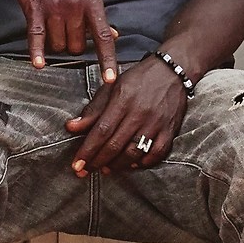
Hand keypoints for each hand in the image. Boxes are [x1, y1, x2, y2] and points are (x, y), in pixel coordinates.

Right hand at [0, 0, 116, 76]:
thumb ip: (97, 12)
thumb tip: (113, 35)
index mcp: (92, 0)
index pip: (103, 36)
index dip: (107, 60)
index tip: (111, 79)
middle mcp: (76, 6)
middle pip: (77, 46)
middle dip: (71, 44)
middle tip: (65, 29)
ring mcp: (55, 8)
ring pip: (58, 45)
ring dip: (54, 44)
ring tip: (50, 26)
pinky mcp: (35, 8)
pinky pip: (38, 37)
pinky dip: (37, 52)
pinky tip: (38, 64)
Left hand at [66, 56, 186, 175]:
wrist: (172, 71)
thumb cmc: (138, 79)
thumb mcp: (111, 87)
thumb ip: (92, 110)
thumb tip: (71, 127)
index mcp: (122, 100)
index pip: (101, 131)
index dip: (87, 150)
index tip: (76, 165)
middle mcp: (140, 113)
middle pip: (116, 145)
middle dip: (98, 162)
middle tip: (85, 172)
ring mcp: (156, 123)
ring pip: (134, 152)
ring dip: (118, 165)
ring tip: (105, 169)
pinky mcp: (170, 130)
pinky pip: (157, 153)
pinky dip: (143, 163)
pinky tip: (132, 165)